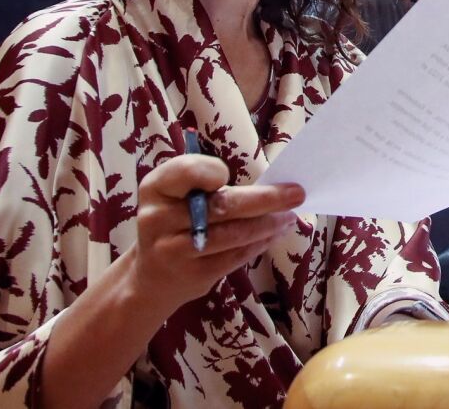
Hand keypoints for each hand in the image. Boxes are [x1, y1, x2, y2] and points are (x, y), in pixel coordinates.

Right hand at [121, 153, 303, 315]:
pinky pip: (234, 257)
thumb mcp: (176, 196)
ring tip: (289, 216)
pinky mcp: (193, 275)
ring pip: (233, 234)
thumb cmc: (174, 223)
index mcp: (156, 188)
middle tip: (296, 193)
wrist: (151, 277)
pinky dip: (258, 244)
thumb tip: (269, 181)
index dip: (211, 172)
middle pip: (221, 205)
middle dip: (265, 199)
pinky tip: (274, 234)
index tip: (227, 175)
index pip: (186, 171)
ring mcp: (174, 250)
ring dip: (268, 224)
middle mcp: (159, 219)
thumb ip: (205, 184)